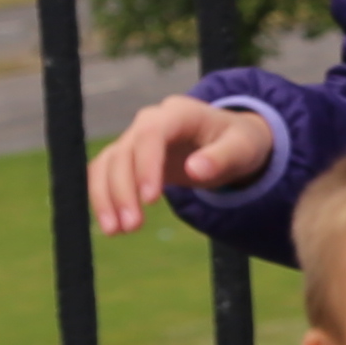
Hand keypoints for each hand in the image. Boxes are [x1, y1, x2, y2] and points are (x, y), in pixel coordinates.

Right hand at [90, 93, 270, 232]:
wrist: (230, 140)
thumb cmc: (238, 142)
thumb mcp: (242, 148)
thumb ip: (222, 158)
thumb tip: (195, 170)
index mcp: (179, 113)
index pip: (152, 134)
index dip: (146, 166)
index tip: (150, 199)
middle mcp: (150, 121)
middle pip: (124, 152)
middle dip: (123, 190)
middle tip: (132, 227)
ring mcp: (135, 138)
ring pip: (107, 164)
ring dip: (106, 198)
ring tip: (116, 232)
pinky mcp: (128, 157)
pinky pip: (104, 174)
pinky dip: (103, 198)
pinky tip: (110, 225)